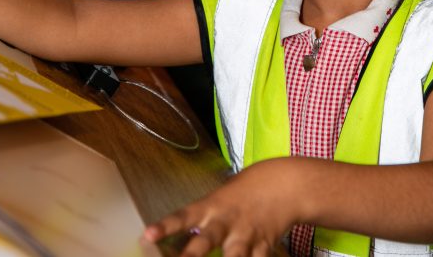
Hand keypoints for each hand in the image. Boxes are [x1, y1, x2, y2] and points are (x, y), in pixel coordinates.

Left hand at [142, 159, 298, 256]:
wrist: (284, 184)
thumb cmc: (243, 194)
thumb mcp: (218, 202)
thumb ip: (200, 224)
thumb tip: (171, 247)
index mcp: (210, 208)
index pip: (183, 216)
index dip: (165, 226)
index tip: (148, 235)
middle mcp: (226, 223)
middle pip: (206, 241)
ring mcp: (246, 236)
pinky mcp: (264, 246)